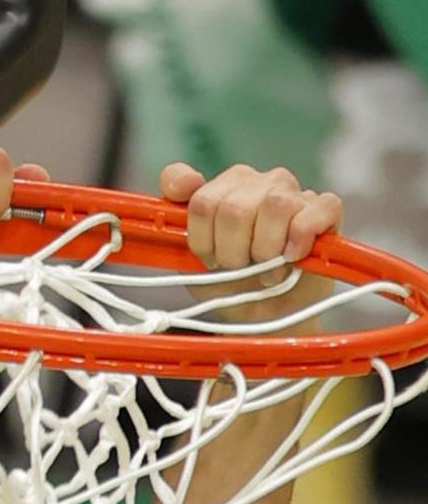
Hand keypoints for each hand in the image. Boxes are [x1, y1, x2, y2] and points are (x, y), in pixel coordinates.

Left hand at [160, 161, 342, 325]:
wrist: (269, 320)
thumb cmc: (233, 287)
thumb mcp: (193, 263)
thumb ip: (177, 223)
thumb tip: (179, 185)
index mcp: (222, 190)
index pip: (198, 195)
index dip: (199, 234)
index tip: (205, 257)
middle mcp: (256, 183)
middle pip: (233, 207)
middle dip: (232, 253)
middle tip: (239, 269)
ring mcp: (292, 192)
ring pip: (274, 204)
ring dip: (266, 249)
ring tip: (266, 268)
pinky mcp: (325, 209)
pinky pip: (317, 208)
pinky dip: (301, 239)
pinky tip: (293, 258)